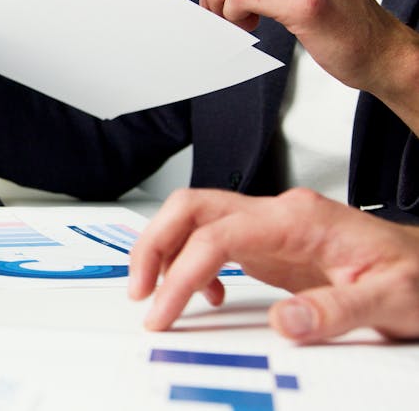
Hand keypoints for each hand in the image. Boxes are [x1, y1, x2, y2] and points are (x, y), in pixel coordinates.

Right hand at [129, 187, 418, 341]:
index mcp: (300, 220)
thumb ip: (334, 311)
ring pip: (195, 219)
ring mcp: (272, 226)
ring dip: (164, 251)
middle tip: (140, 291)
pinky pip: (213, 240)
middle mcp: (280, 214)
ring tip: (155, 293)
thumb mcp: (390, 299)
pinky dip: (192, 264)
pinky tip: (206, 294)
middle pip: (192, 208)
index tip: (164, 308)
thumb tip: (280, 322)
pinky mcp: (271, 244)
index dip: (181, 271)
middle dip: (154, 246)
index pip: (218, 234)